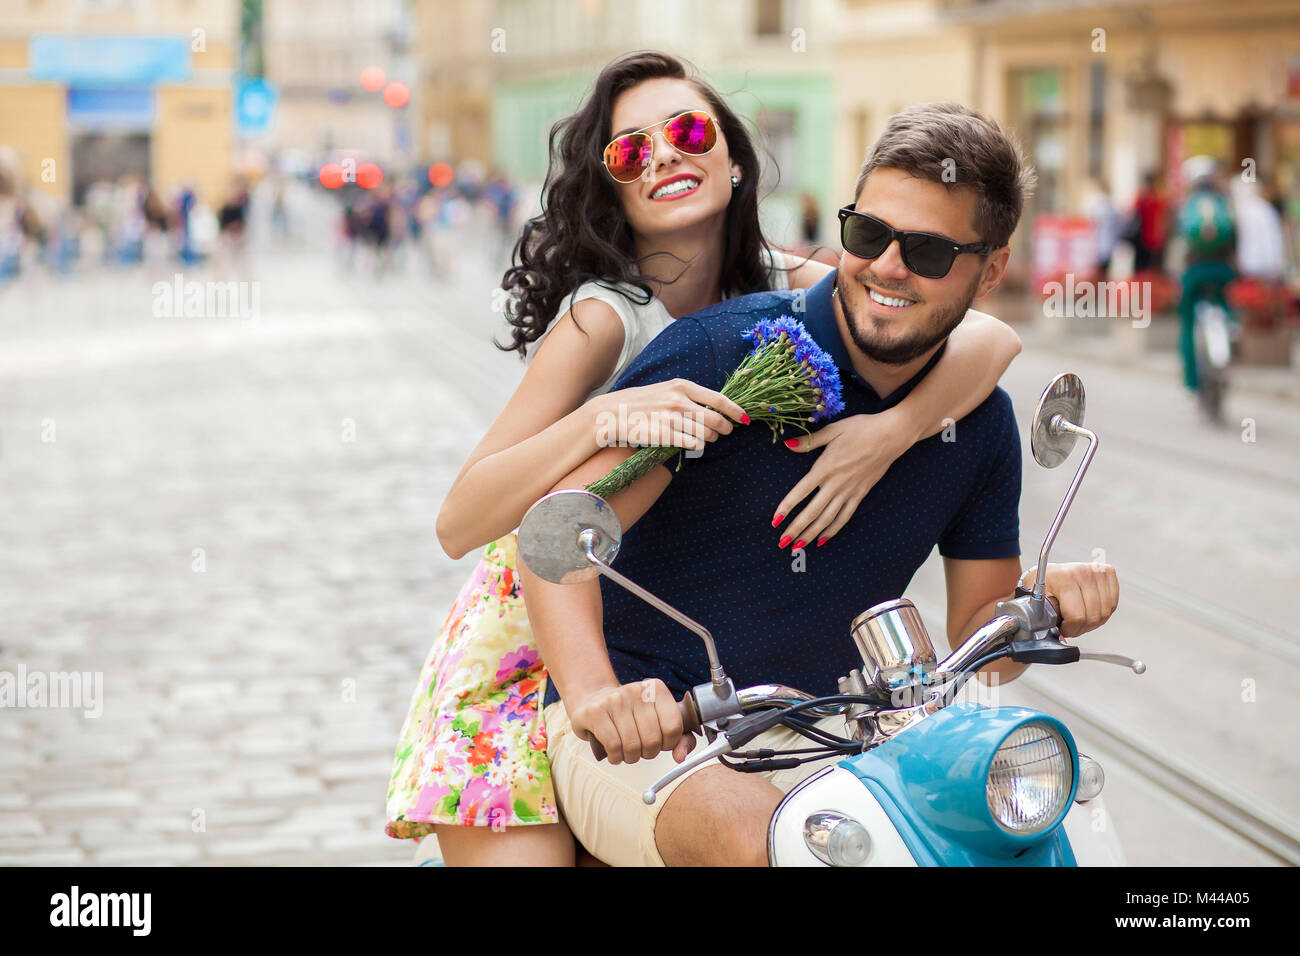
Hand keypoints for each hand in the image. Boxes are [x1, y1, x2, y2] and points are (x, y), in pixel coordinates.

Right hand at [568, 679, 695, 764]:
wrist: (593, 700)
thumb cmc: (631, 715)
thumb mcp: (658, 720)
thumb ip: (679, 738)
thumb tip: (680, 757)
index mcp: (656, 689)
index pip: (673, 727)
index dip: (669, 744)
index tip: (660, 743)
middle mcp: (636, 690)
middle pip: (653, 740)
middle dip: (648, 753)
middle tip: (641, 749)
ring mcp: (614, 699)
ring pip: (632, 745)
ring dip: (631, 757)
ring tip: (627, 751)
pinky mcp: (595, 712)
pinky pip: (613, 745)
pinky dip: (616, 757)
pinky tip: (615, 753)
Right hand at [597, 379, 748, 453]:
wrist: (613, 413)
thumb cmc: (642, 402)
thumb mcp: (666, 390)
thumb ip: (688, 396)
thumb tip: (714, 410)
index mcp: (682, 386)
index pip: (718, 399)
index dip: (735, 410)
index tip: (745, 418)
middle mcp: (679, 401)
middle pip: (715, 420)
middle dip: (724, 429)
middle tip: (724, 432)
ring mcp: (672, 419)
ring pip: (705, 435)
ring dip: (708, 440)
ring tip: (702, 438)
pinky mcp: (665, 435)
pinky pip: (692, 444)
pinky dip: (695, 446)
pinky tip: (689, 443)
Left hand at [772, 411, 911, 548]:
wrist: (890, 435)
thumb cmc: (860, 429)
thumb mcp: (832, 430)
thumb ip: (808, 441)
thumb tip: (787, 444)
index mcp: (825, 467)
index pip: (800, 492)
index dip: (786, 507)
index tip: (775, 520)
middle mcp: (836, 483)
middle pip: (812, 512)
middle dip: (795, 529)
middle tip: (782, 543)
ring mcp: (849, 491)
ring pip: (827, 518)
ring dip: (811, 534)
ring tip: (798, 546)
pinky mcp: (860, 494)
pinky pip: (845, 516)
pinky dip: (833, 530)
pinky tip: (822, 539)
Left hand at [1019, 563, 1119, 638]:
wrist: (1049, 570)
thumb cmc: (1042, 586)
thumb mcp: (1037, 600)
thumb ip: (1046, 619)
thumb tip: (1061, 638)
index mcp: (1064, 578)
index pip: (1077, 616)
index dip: (1070, 629)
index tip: (1062, 629)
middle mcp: (1083, 572)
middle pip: (1093, 617)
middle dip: (1080, 628)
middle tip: (1070, 626)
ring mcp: (1097, 571)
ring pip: (1105, 613)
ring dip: (1092, 623)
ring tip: (1078, 619)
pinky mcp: (1108, 572)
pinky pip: (1113, 604)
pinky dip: (1102, 613)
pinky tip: (1089, 610)